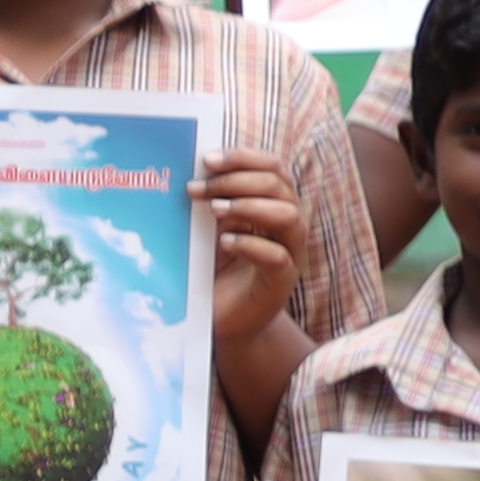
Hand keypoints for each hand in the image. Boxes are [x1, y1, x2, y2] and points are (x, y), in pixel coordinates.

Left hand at [201, 145, 308, 351]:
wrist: (224, 322)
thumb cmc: (216, 271)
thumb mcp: (210, 230)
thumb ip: (211, 202)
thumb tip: (190, 172)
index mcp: (273, 206)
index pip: (273, 168)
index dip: (245, 158)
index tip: (208, 159)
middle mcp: (287, 226)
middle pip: (280, 185)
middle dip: (239, 180)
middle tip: (201, 187)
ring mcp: (289, 254)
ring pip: (289, 216)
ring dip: (250, 206)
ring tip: (215, 210)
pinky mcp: (281, 282)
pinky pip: (277, 256)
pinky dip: (251, 243)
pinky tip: (225, 241)